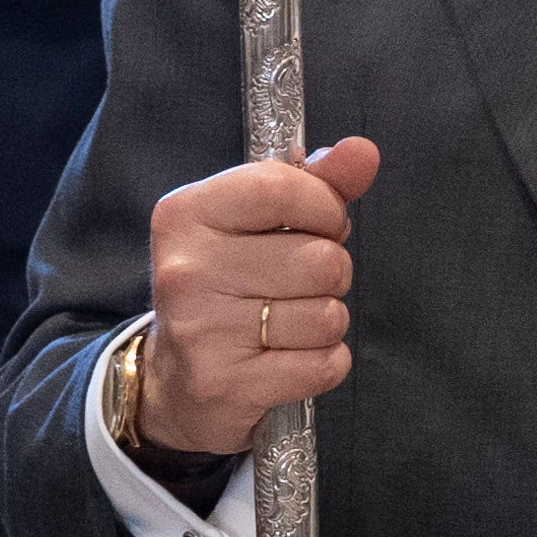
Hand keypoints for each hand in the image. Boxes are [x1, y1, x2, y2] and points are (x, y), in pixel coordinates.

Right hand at [121, 135, 378, 459]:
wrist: (174, 383)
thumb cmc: (226, 288)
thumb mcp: (254, 225)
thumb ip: (313, 184)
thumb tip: (363, 152)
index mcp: (186, 214)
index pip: (282, 187)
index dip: (325, 209)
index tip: (319, 226)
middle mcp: (187, 269)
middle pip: (321, 259)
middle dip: (330, 274)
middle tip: (297, 285)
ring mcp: (203, 330)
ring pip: (328, 315)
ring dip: (325, 322)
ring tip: (287, 324)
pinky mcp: (227, 384)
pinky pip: (325, 364)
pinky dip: (322, 363)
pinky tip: (287, 359)